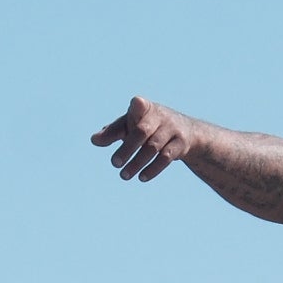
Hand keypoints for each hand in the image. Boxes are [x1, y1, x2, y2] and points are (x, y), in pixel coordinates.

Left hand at [92, 97, 210, 182]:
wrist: (188, 131)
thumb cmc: (150, 126)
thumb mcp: (132, 125)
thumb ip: (113, 131)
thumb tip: (94, 140)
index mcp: (144, 107)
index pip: (138, 106)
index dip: (136, 109)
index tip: (131, 114)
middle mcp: (160, 115)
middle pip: (142, 131)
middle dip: (127, 148)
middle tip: (114, 163)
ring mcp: (172, 129)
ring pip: (153, 147)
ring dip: (137, 163)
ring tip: (123, 175)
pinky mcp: (181, 144)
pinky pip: (166, 158)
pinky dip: (153, 169)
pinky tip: (141, 177)